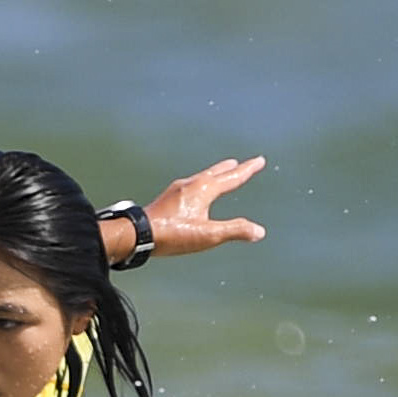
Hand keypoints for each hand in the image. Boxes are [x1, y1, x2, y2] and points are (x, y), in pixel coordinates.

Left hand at [129, 154, 268, 256]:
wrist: (138, 234)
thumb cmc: (173, 234)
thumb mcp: (208, 235)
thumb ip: (234, 231)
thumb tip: (259, 231)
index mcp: (203, 189)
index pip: (231, 178)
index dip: (247, 170)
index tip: (259, 160)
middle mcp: (190, 184)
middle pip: (215, 173)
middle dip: (230, 169)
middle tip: (239, 163)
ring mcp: (176, 191)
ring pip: (201, 178)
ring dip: (214, 174)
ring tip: (220, 173)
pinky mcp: (166, 200)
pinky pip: (189, 186)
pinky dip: (200, 184)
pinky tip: (193, 193)